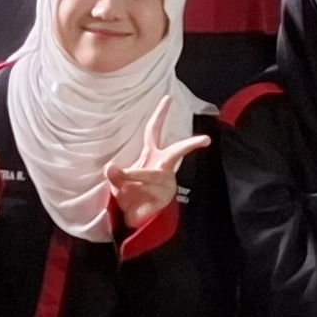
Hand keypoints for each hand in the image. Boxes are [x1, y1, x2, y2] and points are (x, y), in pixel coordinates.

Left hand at [97, 97, 208, 234]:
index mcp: (151, 155)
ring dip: (136, 175)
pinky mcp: (165, 197)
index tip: (168, 98)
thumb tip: (111, 166)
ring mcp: (166, 181)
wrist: (135, 218)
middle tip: (205, 140)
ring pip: (154, 174)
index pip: (154, 131)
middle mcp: (162, 165)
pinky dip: (137, 195)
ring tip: (123, 176)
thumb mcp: (117, 183)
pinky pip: (149, 192)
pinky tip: (135, 202)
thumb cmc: (129, 195)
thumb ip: (114, 175)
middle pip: (177, 151)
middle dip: (189, 144)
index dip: (160, 115)